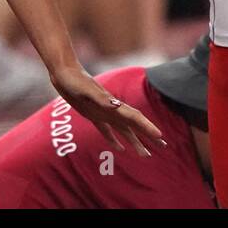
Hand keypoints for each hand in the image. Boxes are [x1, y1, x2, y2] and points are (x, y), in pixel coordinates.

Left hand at [50, 62, 165, 156]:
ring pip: (124, 130)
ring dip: (135, 142)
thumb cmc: (75, 81)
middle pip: (134, 125)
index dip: (147, 127)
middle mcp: (112, 110)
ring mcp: (103, 113)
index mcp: (113, 105)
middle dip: (148, 136)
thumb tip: (116, 106)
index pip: (135, 118)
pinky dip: (114, 140)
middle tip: (162, 147)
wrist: (65, 72)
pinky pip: (107, 131)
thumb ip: (101, 98)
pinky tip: (119, 148)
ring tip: (145, 154)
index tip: (159, 137)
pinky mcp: (93, 115)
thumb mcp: (86, 90)